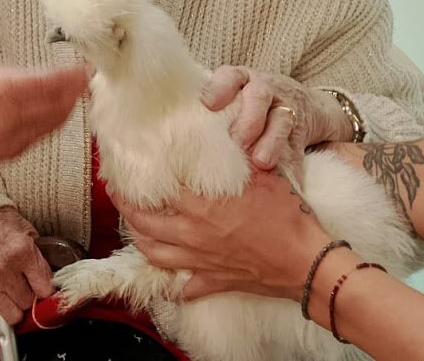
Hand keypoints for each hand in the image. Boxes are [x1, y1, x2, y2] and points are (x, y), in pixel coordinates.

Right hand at [0, 59, 87, 177]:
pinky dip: (49, 125)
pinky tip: (50, 116)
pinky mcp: (5, 155)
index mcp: (2, 92)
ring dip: (65, 110)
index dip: (74, 77)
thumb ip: (4, 72)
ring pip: (52, 126)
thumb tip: (27, 75)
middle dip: (75, 93)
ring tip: (71, 97)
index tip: (85, 69)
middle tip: (83, 81)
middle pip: (60, 107)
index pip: (53, 84)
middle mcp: (11, 120)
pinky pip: (37, 138)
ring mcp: (10, 141)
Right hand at [0, 207, 53, 324]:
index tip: (44, 289)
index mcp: (22, 252)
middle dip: (29, 296)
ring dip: (13, 307)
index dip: (46, 289)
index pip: (44, 288)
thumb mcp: (25, 229)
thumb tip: (50, 274)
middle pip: (28, 302)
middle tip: (26, 288)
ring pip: (11, 315)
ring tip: (12, 296)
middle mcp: (5, 269)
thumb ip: (38, 252)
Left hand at [116, 169, 330, 300]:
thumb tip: (220, 136)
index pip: (156, 189)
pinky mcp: (213, 281)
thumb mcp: (260, 175)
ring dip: (139, 239)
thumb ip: (234, 158)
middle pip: (144, 221)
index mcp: (202, 205)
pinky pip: (183, 287)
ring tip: (133, 226)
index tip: (125, 167)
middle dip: (125, 207)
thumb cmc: (287, 216)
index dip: (135, 178)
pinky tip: (167, 278)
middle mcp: (194, 233)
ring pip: (154, 253)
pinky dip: (172, 283)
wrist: (306, 261)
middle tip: (117, 194)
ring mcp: (200, 260)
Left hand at [202, 66, 346, 171]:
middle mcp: (265, 89)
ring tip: (261, 161)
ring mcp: (286, 107)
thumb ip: (213, 109)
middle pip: (259, 97)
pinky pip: (299, 148)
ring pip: (281, 121)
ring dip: (271, 142)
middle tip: (237, 143)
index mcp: (242, 79)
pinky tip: (289, 181)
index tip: (209, 105)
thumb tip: (177, 135)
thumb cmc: (252, 102)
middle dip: (248, 121)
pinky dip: (294, 165)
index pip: (230, 76)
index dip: (219, 88)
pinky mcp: (302, 130)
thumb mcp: (236, 94)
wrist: (307, 103)